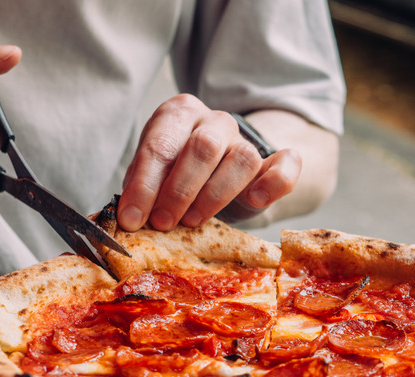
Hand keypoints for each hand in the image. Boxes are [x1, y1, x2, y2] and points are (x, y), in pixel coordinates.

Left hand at [117, 94, 301, 230]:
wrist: (219, 171)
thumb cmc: (178, 176)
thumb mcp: (154, 176)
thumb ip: (142, 190)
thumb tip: (127, 218)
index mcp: (178, 114)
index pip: (160, 145)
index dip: (144, 185)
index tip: (132, 218)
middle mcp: (214, 121)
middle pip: (203, 147)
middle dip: (178, 190)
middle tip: (162, 223)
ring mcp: (246, 140)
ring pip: (242, 159)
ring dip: (214, 195)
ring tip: (192, 221)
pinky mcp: (274, 162)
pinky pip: (286, 164)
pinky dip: (273, 183)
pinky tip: (255, 200)